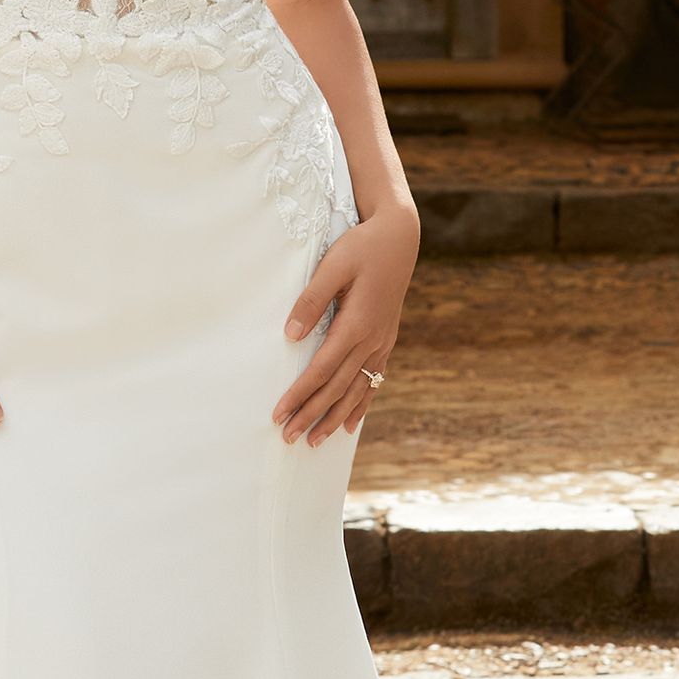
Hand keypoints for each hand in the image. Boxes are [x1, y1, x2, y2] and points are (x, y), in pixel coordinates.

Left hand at [272, 203, 418, 447]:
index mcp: (356, 324)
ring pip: (356, 390)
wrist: (399, 237)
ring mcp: (381, 342)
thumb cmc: (361, 247)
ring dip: (334, 417)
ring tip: (315, 441)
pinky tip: (349, 423)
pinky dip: (360, 404)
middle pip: (337, 388)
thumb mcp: (333, 266)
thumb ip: (311, 300)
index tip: (279, 414)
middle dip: (312, 415)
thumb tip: (291, 336)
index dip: (299, 395)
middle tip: (289, 439)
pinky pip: (373, 380)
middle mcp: (371, 340)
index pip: (321, 370)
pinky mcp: (385, 339)